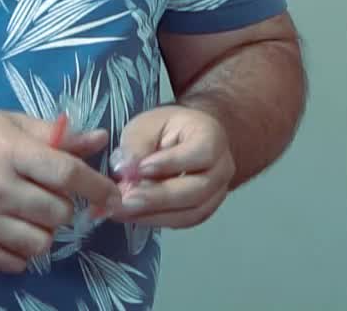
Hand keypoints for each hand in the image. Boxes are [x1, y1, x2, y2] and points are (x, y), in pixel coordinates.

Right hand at [0, 111, 122, 273]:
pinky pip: (15, 262)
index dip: (97, 187)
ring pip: (41, 243)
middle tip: (48, 194)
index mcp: (11, 152)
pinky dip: (23, 252)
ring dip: (45, 230)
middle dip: (63, 206)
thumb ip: (56, 136)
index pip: (67, 174)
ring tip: (30, 214)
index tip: (113, 195)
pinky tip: (14, 231)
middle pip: (58, 213)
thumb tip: (100, 139)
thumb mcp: (12, 123)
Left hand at [108, 104, 235, 228]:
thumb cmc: (165, 130)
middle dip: (159, 197)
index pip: (201, 153)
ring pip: (191, 212)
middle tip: (127, 199)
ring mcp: (217, 193)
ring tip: (125, 210)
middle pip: (197, 189)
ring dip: (155, 214)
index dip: (171, 163)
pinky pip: (184, 221)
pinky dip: (157, 221)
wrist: (182, 142)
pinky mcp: (204, 210)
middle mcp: (222, 168)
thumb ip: (136, 145)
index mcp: (212, 137)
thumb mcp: (146, 126)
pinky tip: (134, 216)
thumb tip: (125, 170)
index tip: (141, 169)